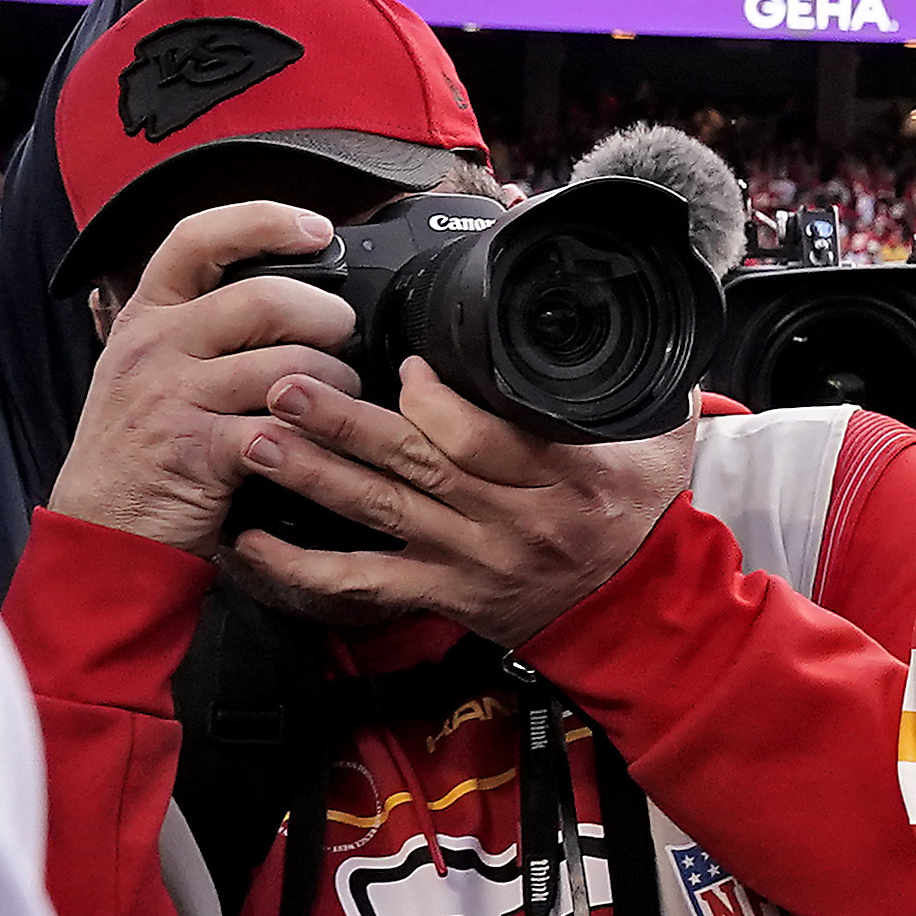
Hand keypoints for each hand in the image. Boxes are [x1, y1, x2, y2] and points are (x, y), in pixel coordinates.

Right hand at [44, 201, 357, 557]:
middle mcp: (155, 347)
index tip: (315, 227)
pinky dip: (316, 437)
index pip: (198, 238)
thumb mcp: (142, 365)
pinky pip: (282, 430)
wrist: (101, 529)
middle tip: (341, 335)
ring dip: (336, 381)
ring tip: (340, 397)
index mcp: (145, 315)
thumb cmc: (135, 447)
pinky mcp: (199, 452)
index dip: (263, 221)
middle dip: (325, 316)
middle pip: (264, 298)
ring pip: (288, 365)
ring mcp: (174, 398)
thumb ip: (191, 320)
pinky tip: (318, 443)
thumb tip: (267, 275)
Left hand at [225, 359, 697, 645]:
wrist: (638, 613)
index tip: (402, 361)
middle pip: (414, 465)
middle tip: (286, 383)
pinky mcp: (443, 595)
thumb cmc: (643, 516)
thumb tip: (628, 302)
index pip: (484, 436)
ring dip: (312, 475)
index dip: (434, 399)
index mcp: (561, 474)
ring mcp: (469, 560)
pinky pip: (364, 585)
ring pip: (379, 514)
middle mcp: (508, 518)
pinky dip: (302, 568)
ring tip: (255, 440)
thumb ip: (644, 375)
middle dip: (342, 422)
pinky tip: (254, 542)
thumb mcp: (662, 438)